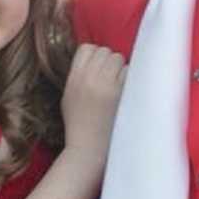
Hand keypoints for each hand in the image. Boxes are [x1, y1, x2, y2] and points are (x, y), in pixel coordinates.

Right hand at [61, 44, 125, 167]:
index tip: (99, 68)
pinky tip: (127, 92)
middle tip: (112, 78)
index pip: (87, 48)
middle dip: (110, 61)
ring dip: (121, 68)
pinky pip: (129, 72)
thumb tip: (95, 59)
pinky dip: (130, 79)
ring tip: (119, 85)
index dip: (95, 55)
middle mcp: (88, 79)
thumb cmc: (79, 125)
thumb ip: (79, 76)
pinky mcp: (120, 95)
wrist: (87, 150)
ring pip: (118, 58)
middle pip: (105, 51)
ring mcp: (105, 86)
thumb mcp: (69, 96)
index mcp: (73, 78)